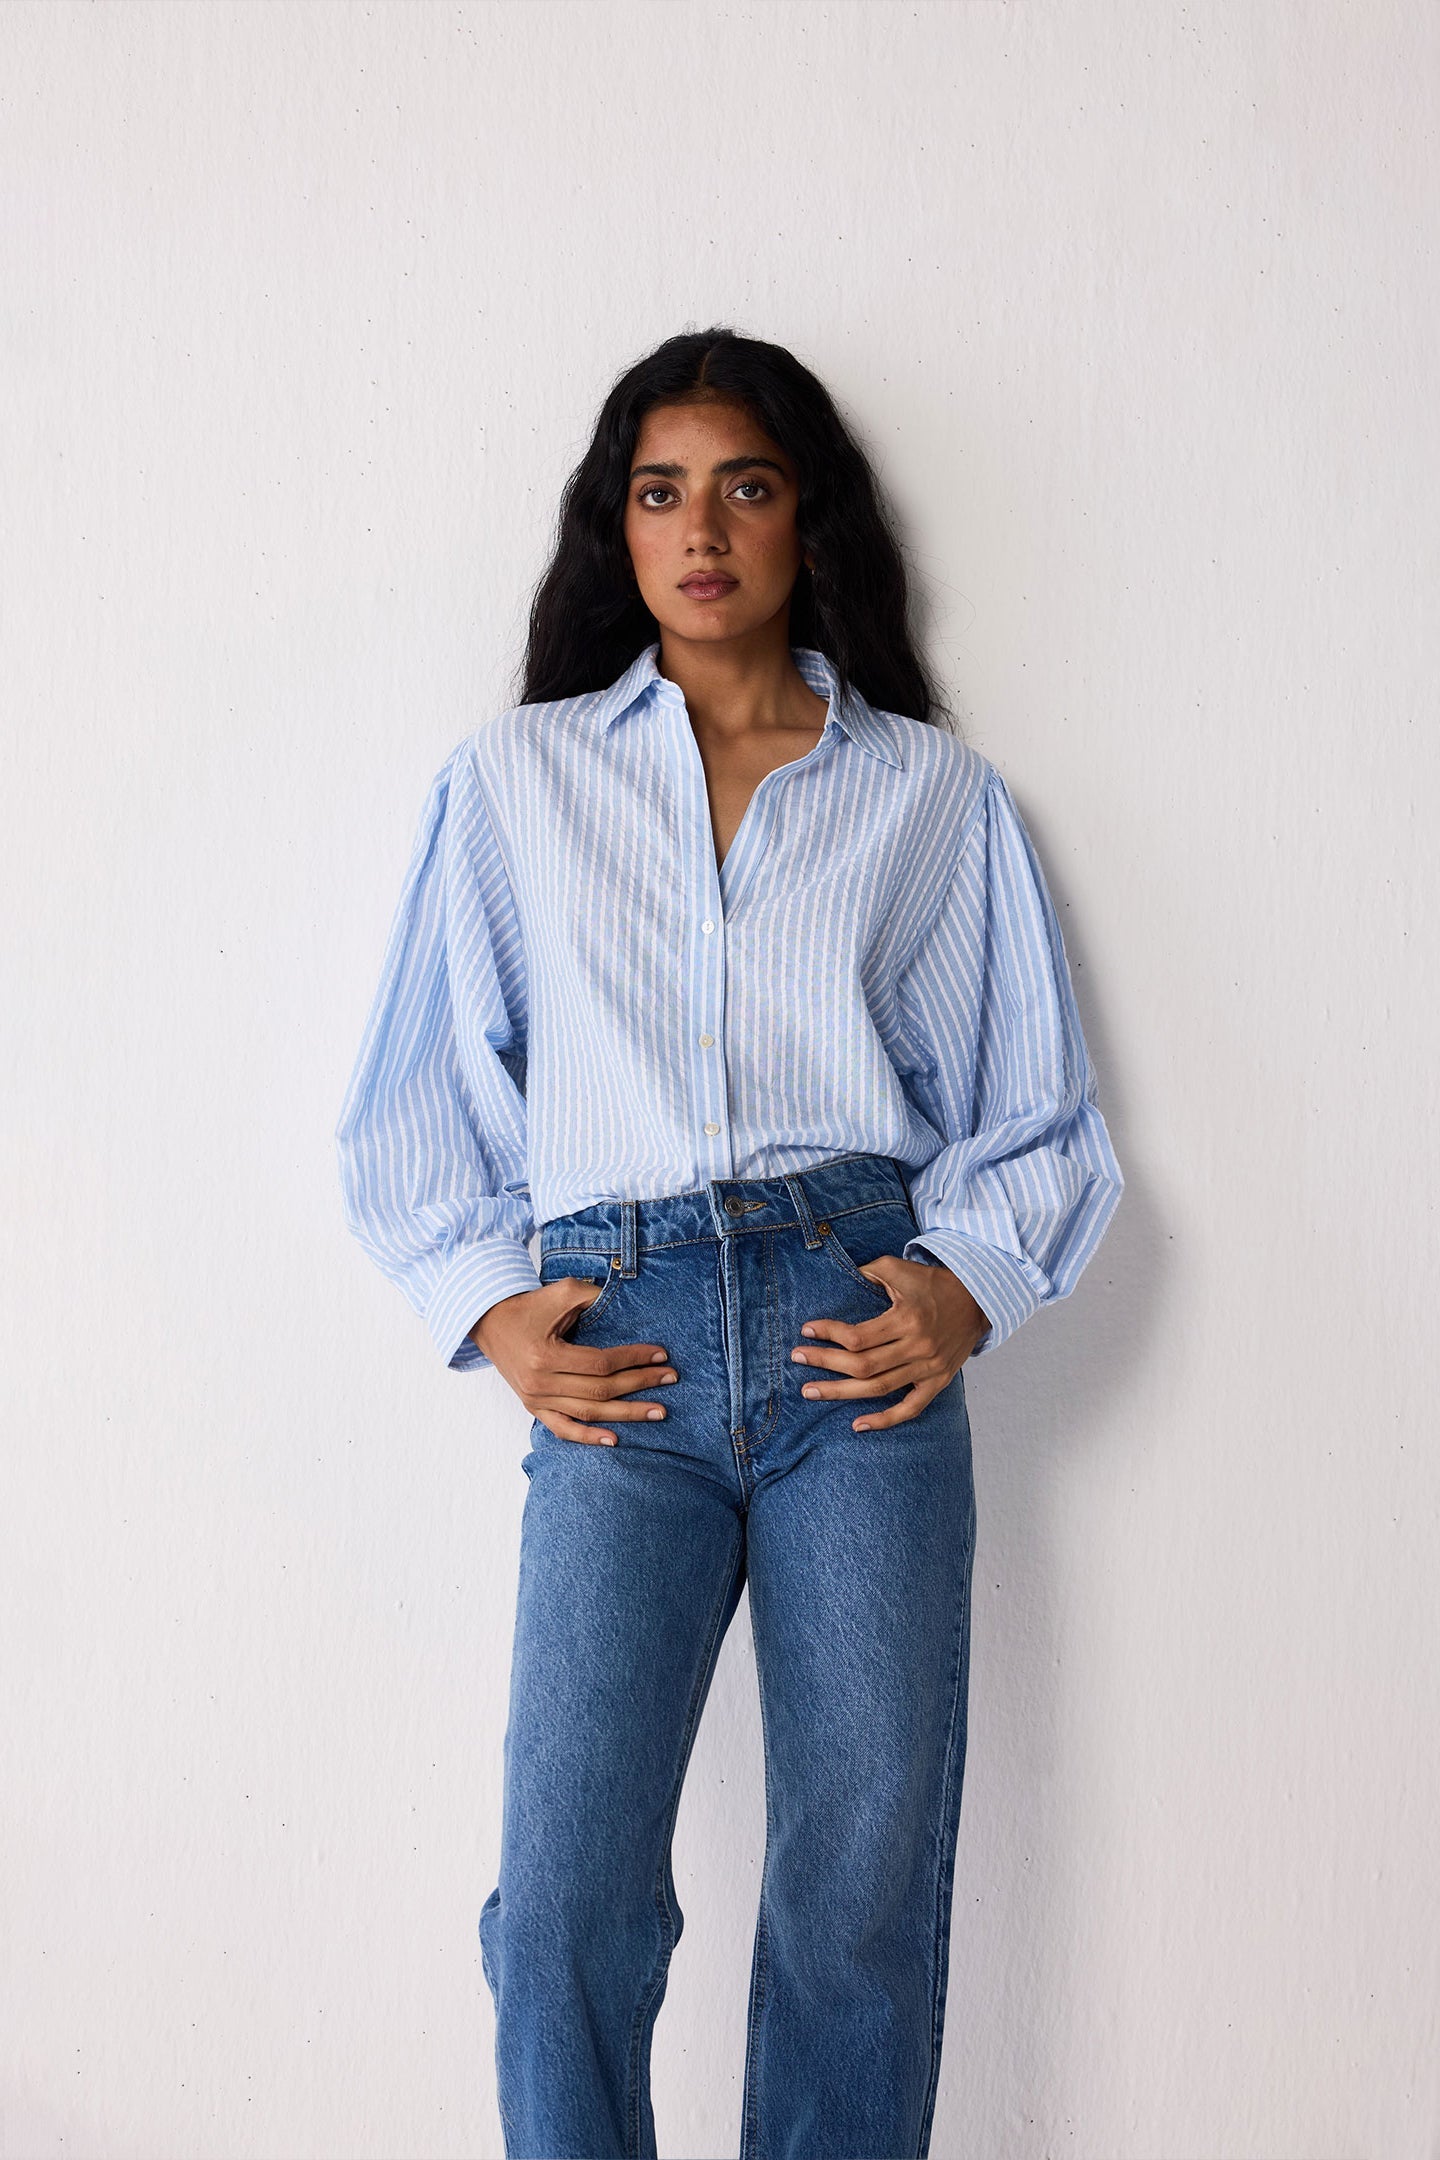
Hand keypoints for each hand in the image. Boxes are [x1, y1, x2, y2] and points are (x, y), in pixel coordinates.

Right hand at [471, 1280, 675, 1445]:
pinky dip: (588, 1437)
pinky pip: (563, 1429)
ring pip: (588, 1413)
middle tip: (670, 1378)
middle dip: (640, 1384)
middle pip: (601, 1390)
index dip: (634, 1359)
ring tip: (659, 1411)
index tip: (661, 1354)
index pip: (601, 1363)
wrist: (490, 1322)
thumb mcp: (562, 1292)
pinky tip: (615, 1440)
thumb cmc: (529, 1305)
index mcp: (546, 1355)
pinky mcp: (533, 1408)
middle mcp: (540, 1383)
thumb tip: (632, 1302)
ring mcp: (535, 1400)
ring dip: (627, 1414)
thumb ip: (595, 1297)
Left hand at [790, 1254, 989, 1430]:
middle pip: (862, 1365)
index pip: (858, 1336)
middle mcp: (918, 1346)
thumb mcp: (900, 1268)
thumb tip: (837, 1278)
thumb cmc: (933, 1282)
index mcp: (907, 1318)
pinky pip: (910, 1409)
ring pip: (879, 1388)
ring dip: (841, 1392)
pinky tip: (857, 1425)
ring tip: (810, 1391)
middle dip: (825, 1363)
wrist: (978, 1299)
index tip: (806, 1330)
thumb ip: (868, 1272)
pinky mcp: (938, 1383)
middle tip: (797, 1358)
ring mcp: (928, 1368)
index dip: (829, 1334)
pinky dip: (884, 1420)